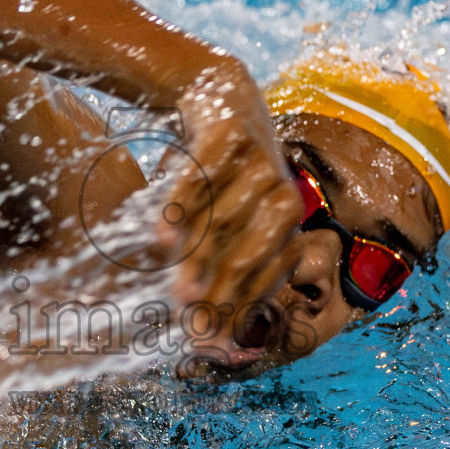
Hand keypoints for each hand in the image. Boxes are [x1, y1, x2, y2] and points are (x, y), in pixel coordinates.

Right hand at [161, 61, 302, 326]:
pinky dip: (183, 208)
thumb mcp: (223, 223)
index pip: (262, 278)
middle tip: (192, 330)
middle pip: (247, 255)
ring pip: (225, 221)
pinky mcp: (232, 133)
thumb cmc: (218, 177)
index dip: (235, 312)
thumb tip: (210, 351)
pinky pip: (204, 177)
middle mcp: (281, 196)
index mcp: (285, 225)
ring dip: (200, 261)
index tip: (208, 345)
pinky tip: (164, 238)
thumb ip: (216, 272)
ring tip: (177, 293)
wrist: (220, 97)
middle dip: (219, 296)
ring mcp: (259, 162)